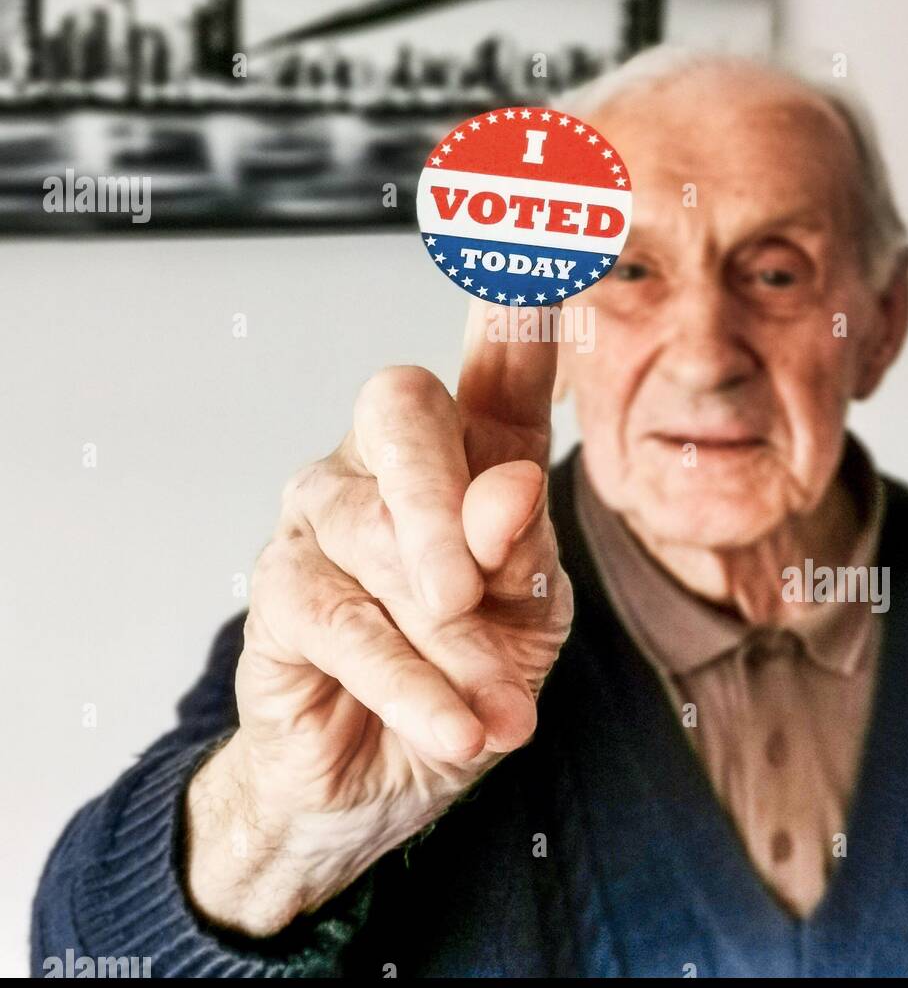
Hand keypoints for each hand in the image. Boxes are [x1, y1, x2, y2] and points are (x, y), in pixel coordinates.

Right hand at [185, 304, 572, 936]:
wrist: (393, 776)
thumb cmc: (472, 675)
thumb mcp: (530, 623)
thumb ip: (525, 553)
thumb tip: (506, 488)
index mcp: (479, 453)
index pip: (499, 357)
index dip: (520, 293)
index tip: (547, 211)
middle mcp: (393, 461)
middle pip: (398, 404)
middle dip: (439, 496)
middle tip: (470, 592)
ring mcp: (323, 515)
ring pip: (372, 531)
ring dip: (444, 634)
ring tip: (492, 706)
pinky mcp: (280, 588)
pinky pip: (338, 615)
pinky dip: (408, 681)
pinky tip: (454, 729)